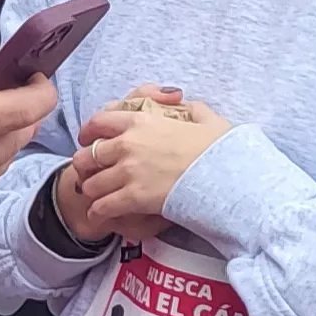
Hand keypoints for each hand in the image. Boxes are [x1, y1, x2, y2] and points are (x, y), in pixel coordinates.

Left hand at [71, 86, 234, 233]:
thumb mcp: (206, 118)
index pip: (99, 122)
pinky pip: (102, 206)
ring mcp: (129, 172)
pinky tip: (100, 215)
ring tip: (98, 197)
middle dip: (86, 166)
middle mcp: (128, 145)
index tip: (88, 139)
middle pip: (87, 155)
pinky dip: (98, 212)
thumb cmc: (221, 149)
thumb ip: (188, 108)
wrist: (228, 176)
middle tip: (92, 173)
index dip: (89, 132)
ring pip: (91, 183)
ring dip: (93, 191)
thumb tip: (180, 100)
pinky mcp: (134, 198)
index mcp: (141, 122)